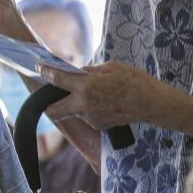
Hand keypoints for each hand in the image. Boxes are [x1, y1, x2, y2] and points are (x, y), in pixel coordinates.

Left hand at [40, 61, 165, 130]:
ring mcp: (90, 118)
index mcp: (86, 85)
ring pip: (73, 112)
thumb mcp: (111, 67)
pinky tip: (106, 103)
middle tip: (52, 96)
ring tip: (97, 95)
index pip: (57, 79)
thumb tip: (76, 73)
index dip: (45, 72)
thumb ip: (90, 71)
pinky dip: (91, 110)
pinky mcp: (98, 126)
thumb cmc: (135, 81)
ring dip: (77, 104)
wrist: (152, 104)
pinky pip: (88, 116)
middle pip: (53, 111)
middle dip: (48, 105)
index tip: (39, 68)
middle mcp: (83, 104)